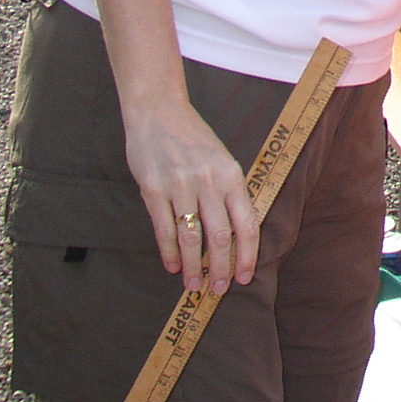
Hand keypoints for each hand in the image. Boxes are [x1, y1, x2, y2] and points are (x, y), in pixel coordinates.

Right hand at [124, 98, 260, 293]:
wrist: (158, 112)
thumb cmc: (193, 138)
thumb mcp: (221, 159)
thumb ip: (228, 191)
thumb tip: (235, 233)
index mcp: (231, 175)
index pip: (246, 224)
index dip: (247, 254)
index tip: (246, 276)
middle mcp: (209, 182)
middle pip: (219, 237)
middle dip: (222, 268)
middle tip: (219, 290)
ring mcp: (180, 186)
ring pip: (191, 237)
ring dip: (194, 267)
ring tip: (194, 285)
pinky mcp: (153, 190)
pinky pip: (164, 229)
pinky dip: (169, 252)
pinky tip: (173, 266)